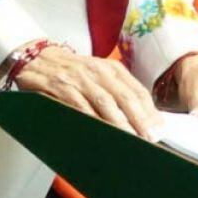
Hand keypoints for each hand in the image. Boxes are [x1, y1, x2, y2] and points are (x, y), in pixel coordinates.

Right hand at [12, 45, 160, 139]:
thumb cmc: (73, 70)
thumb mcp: (99, 74)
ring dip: (118, 123)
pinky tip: (99, 131)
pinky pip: (78, 105)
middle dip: (139, 119)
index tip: (159, 128)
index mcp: (112, 68)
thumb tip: (141, 116)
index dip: (150, 110)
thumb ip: (117, 90)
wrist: (37, 58)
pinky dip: (90, 119)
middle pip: (124, 97)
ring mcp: (79, 79)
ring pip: (104, 103)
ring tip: (129, 139)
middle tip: (149, 138)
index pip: (137, 90)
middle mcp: (98, 71)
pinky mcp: (60, 86)